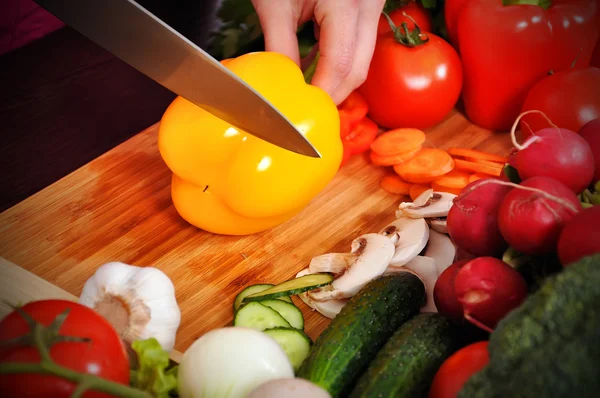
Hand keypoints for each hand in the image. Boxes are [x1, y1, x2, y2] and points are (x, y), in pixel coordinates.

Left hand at [251, 0, 384, 104]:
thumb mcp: (275, 4)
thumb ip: (279, 46)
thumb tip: (282, 87)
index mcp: (345, 2)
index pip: (341, 63)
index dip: (324, 93)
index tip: (305, 112)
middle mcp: (367, 4)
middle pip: (359, 67)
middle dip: (335, 94)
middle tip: (310, 111)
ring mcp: (373, 5)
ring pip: (363, 59)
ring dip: (338, 81)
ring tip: (311, 94)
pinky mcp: (368, 7)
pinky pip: (360, 45)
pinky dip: (340, 63)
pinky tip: (318, 70)